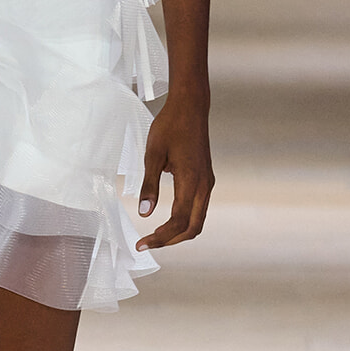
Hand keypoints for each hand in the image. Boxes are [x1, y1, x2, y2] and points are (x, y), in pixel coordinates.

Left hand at [136, 100, 213, 251]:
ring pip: (197, 220)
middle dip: (170, 240)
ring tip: (155, 236)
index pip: (178, 222)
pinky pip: (198, 209)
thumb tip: (144, 213)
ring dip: (178, 232)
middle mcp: (204, 186)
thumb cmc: (170, 126)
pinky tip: (168, 219)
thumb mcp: (153, 155)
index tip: (141, 244)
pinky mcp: (205, 179)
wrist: (190, 107)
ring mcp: (207, 183)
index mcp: (192, 181)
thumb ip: (149, 186)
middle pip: (192, 228)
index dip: (160, 238)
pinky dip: (184, 220)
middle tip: (147, 243)